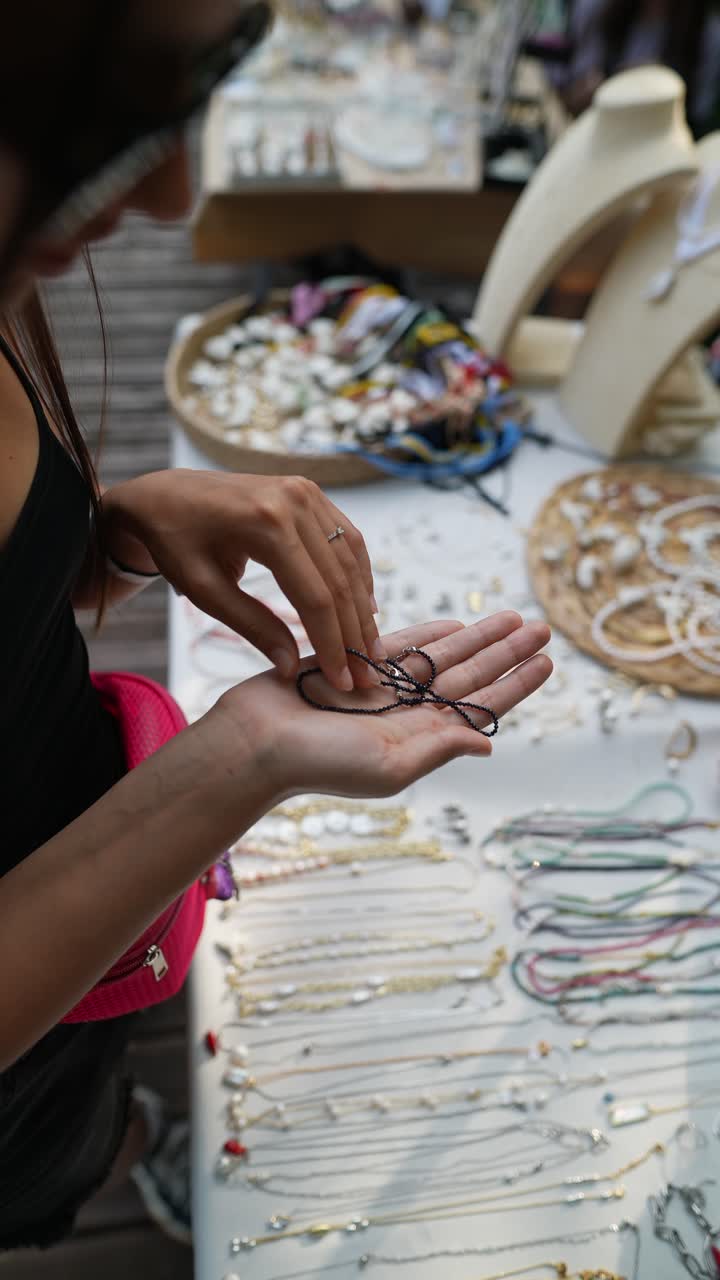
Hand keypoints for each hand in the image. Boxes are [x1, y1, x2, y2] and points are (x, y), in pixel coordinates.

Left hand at [103, 469, 382, 691]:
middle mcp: (294, 501)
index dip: (332, 643)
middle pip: (338, 580)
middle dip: (354, 633)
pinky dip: (358, 574)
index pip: (314, 596)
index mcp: (266, 524)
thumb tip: (292, 668)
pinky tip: (363, 606)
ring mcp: (306, 492)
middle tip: (366, 675)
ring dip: (362, 607)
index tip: (342, 681)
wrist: (164, 495)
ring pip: (350, 559)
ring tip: (369, 648)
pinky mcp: (310, 492)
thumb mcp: (205, 590)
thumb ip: (252, 626)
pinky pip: (346, 537)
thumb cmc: (176, 543)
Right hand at [211, 612, 551, 799]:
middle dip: (506, 651)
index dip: (515, 684)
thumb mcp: (389, 765)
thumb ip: (439, 749)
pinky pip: (399, 645)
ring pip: (441, 656)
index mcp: (420, 738)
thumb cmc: (318, 762)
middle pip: (469, 675)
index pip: (480, 706)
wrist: (255, 742)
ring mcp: (381, 686)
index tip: (546, 662)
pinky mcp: (352, 663)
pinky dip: (428, 633)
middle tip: (543, 627)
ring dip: (477, 637)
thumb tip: (487, 741)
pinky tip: (456, 624)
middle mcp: (406, 712)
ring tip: (512, 617)